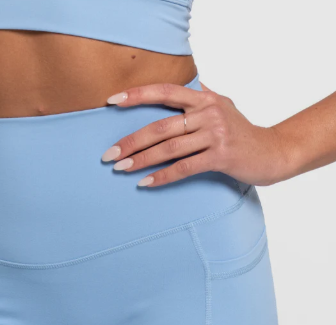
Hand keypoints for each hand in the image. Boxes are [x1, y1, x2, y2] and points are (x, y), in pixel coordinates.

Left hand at [101, 82, 290, 187]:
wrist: (272, 153)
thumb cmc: (243, 132)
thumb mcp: (223, 107)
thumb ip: (201, 97)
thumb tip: (186, 83)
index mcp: (205, 98)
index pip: (165, 91)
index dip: (137, 95)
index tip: (111, 102)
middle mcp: (209, 112)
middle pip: (160, 126)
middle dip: (130, 141)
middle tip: (108, 155)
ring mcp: (216, 134)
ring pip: (169, 147)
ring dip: (141, 160)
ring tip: (120, 169)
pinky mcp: (221, 156)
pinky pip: (184, 167)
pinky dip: (162, 176)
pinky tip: (145, 183)